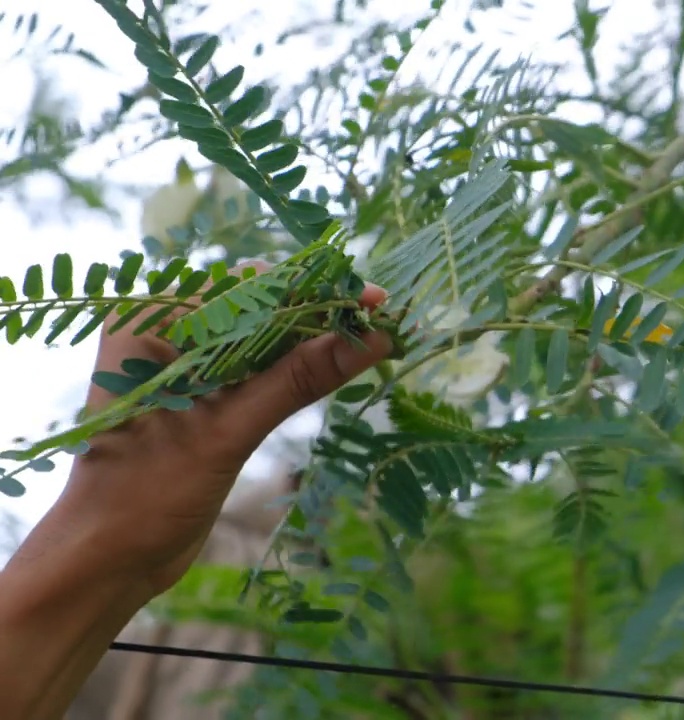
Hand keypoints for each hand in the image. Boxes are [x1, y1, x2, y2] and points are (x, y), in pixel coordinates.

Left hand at [58, 259, 393, 595]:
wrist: (105, 565)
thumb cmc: (142, 495)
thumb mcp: (226, 432)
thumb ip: (298, 380)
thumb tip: (372, 339)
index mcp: (149, 321)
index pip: (246, 289)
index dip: (314, 291)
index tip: (372, 301)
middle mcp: (166, 333)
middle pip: (260, 308)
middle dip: (321, 314)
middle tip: (384, 322)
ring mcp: (186, 366)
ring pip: (267, 339)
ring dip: (317, 342)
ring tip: (375, 342)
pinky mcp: (205, 399)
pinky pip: (262, 371)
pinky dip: (300, 371)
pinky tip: (341, 367)